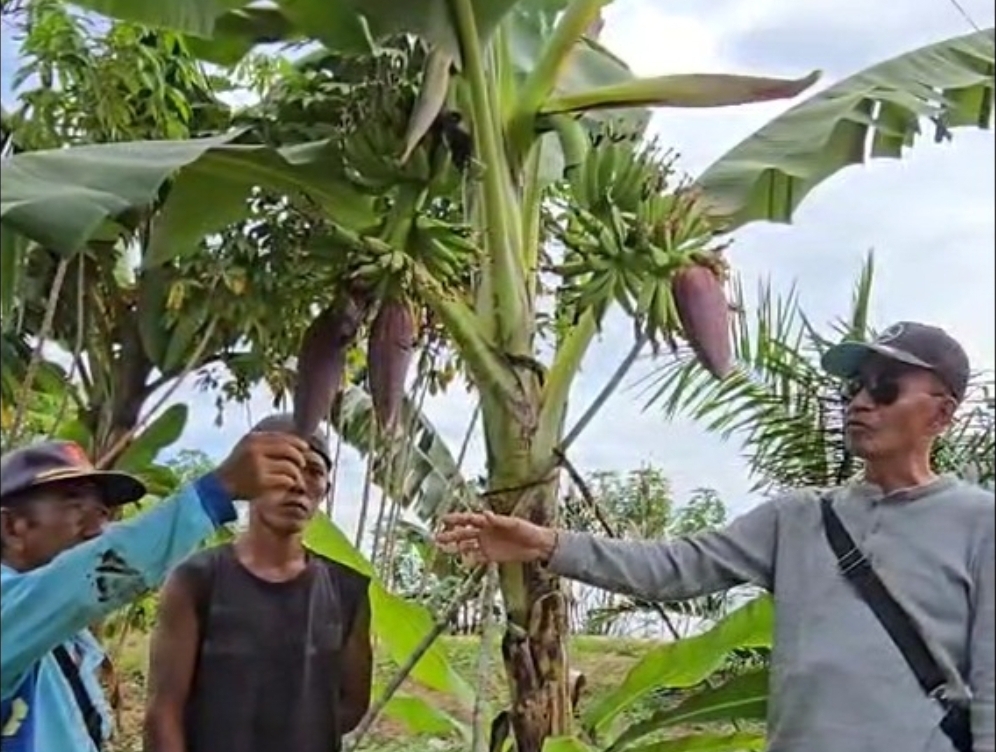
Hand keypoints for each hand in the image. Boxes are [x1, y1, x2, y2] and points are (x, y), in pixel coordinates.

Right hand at [214, 432, 308, 500]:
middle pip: (289, 450)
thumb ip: (265, 443)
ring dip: (296, 473)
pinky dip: (290, 483)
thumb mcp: (247, 448)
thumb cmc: (236, 468)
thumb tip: (295, 442)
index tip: (305, 448)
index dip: (297, 442)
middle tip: (302, 464)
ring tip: (295, 478)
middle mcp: (255, 450)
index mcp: (252, 439)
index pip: (282, 437)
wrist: (217, 487)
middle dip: (299, 457)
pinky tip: (287, 485)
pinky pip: (285, 480)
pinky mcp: (261, 481)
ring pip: (289, 466)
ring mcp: (258, 466)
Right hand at [435, 511, 557, 564]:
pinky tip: (462, 561)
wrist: (538, 545)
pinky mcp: (492, 556)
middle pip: (464, 533)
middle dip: (451, 535)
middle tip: (437, 538)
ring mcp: (488, 544)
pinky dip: (470, 559)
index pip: (469, 519)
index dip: (456, 519)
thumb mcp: (514, 523)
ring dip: (456, 547)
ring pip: (468, 546)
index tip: (443, 519)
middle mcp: (485, 532)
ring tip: (444, 550)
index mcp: (489, 522)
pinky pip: (478, 558)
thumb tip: (484, 514)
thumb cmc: (527, 530)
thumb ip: (499, 520)